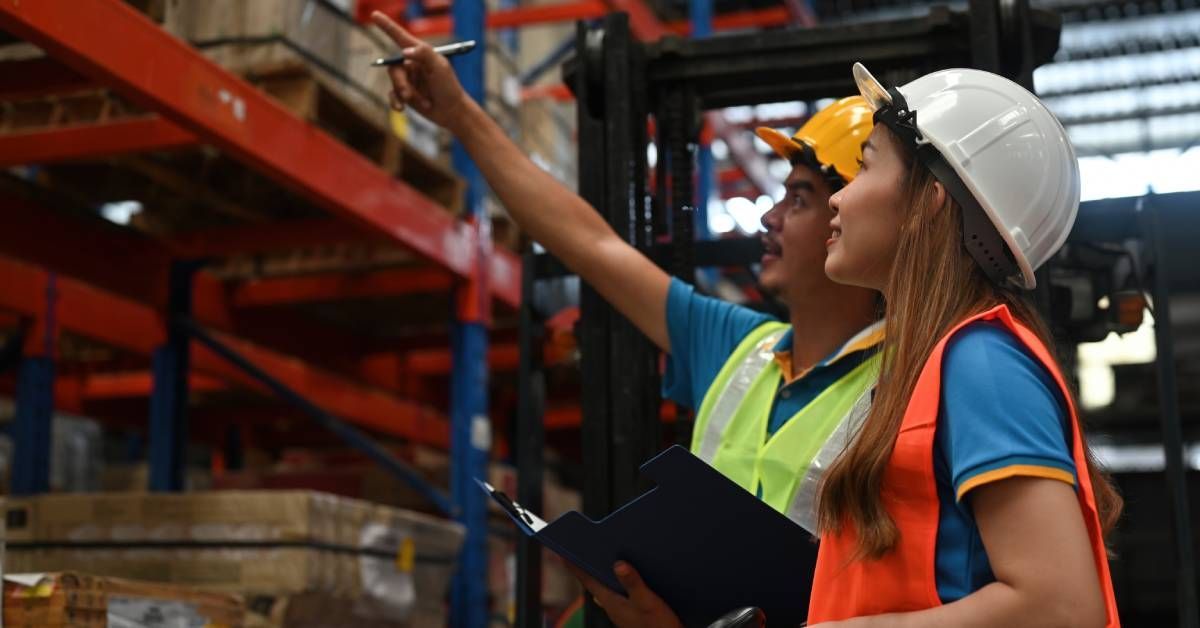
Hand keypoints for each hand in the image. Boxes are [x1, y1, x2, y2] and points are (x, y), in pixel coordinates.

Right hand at [370, 11, 471, 129]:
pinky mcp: (405, 95)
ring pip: (394, 83)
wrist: (452, 113)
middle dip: (401, 82)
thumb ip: (424, 54)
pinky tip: (401, 109)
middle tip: (409, 95)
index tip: (374, 15)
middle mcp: (412, 64)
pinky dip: (396, 102)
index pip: (400, 37)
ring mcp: (408, 80)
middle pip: (394, 67)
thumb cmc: (449, 88)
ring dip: (405, 94)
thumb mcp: (440, 68)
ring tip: (422, 102)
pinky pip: (392, 96)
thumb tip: (404, 51)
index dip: (387, 26)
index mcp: (421, 54)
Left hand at [569, 562, 683, 627]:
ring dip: (606, 571)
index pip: (588, 581)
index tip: (562, 553)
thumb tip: (618, 564)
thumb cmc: (659, 627)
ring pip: (608, 586)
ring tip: (604, 553)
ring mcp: (622, 609)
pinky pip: (620, 590)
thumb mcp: (647, 602)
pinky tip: (629, 571)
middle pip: (596, 581)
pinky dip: (620, 579)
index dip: (575, 566)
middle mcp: (613, 605)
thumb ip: (633, 583)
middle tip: (583, 546)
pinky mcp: (632, 611)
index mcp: (611, 602)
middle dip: (590, 564)